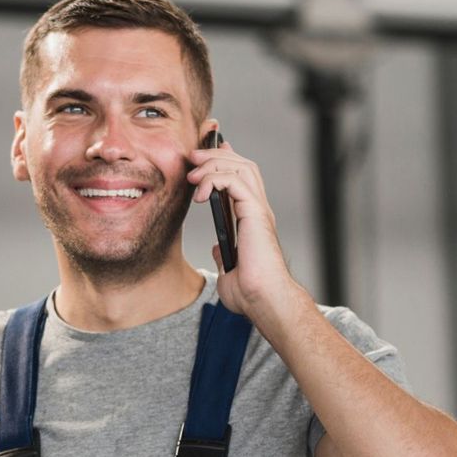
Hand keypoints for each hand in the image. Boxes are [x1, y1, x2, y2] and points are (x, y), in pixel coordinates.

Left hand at [187, 132, 302, 320]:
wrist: (263, 301)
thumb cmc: (251, 293)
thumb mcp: (228, 270)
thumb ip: (224, 255)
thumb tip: (219, 249)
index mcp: (252, 220)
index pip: (242, 179)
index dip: (225, 161)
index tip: (204, 157)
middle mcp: (258, 211)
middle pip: (242, 165)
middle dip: (215, 155)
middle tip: (193, 157)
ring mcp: (259, 210)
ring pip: (241, 167)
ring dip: (213, 163)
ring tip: (193, 171)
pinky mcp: (256, 213)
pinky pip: (235, 182)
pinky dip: (216, 179)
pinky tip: (200, 192)